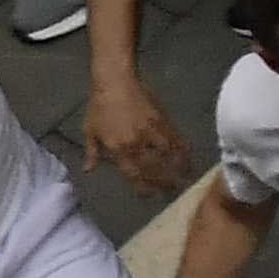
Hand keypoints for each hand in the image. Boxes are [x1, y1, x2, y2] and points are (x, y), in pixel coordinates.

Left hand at [86, 77, 190, 196]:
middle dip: (162, 183)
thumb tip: (89, 171)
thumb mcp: (89, 131)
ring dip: (177, 169)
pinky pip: (176, 139)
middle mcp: (136, 143)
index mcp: (117, 149)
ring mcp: (152, 132)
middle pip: (153, 169)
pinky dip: (183, 150)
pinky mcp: (163, 120)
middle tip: (171, 192)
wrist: (116, 82)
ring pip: (168, 156)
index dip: (142, 187)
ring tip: (184, 180)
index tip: (149, 195)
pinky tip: (189, 157)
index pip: (132, 174)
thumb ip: (92, 153)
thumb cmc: (99, 107)